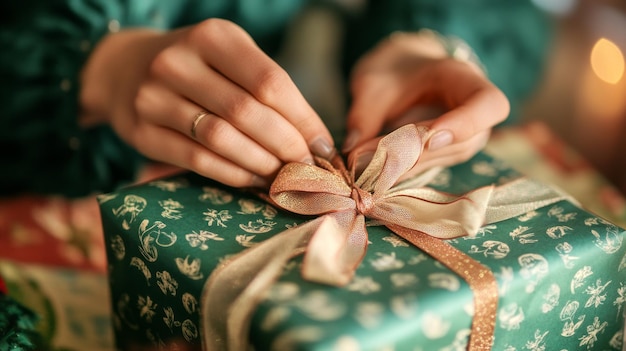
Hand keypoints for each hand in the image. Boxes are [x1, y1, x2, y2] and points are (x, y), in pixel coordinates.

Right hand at [80, 19, 333, 187]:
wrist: (124, 69)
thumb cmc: (197, 67)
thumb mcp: (230, 58)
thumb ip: (268, 89)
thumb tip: (318, 140)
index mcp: (212, 36)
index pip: (269, 81)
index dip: (303, 118)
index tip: (324, 145)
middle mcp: (178, 61)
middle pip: (247, 112)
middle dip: (286, 146)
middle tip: (308, 167)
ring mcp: (153, 97)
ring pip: (221, 139)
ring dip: (262, 163)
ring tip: (285, 176)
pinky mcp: (141, 132)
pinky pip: (197, 159)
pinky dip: (233, 174)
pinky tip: (254, 180)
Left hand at [343, 31, 509, 175]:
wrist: (401, 70)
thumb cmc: (393, 69)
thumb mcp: (373, 81)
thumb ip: (364, 112)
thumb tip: (352, 148)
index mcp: (465, 80)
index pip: (489, 104)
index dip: (466, 124)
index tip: (431, 137)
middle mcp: (473, 115)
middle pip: (460, 142)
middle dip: (413, 151)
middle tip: (366, 154)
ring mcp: (462, 139)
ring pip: (441, 160)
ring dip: (401, 165)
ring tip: (361, 160)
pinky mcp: (444, 156)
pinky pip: (426, 167)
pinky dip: (398, 170)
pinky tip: (371, 169)